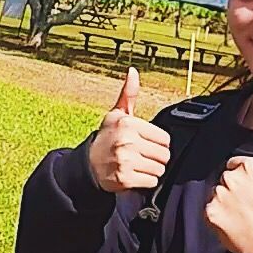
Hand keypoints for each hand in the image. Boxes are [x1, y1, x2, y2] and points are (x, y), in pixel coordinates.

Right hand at [89, 69, 170, 195]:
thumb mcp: (117, 114)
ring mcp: (125, 160)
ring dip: (151, 170)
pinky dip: (145, 182)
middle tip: (142, 156)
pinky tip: (134, 176)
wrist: (88, 165)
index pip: (165, 138)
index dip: (158, 143)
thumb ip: (129, 94)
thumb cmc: (107, 137)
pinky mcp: (125, 178)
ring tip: (138, 165)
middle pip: (164, 155)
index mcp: (128, 123)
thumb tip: (133, 71)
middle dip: (156, 158)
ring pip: (159, 169)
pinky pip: (151, 182)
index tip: (146, 143)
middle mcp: (127, 140)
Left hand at [206, 130, 252, 252]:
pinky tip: (234, 221)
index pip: (238, 164)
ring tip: (244, 212)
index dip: (247, 177)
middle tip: (252, 203)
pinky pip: (210, 207)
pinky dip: (219, 214)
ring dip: (227, 200)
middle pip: (227, 177)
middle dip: (236, 187)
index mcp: (250, 166)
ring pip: (218, 191)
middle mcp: (232, 177)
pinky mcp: (210, 211)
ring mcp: (220, 195)